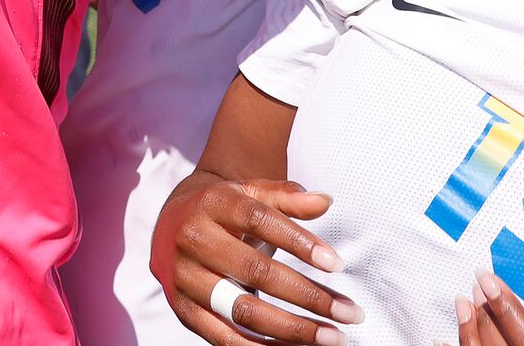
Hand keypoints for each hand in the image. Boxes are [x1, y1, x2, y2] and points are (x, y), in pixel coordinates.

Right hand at [161, 176, 352, 345]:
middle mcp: (193, 240)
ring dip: (292, 329)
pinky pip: (225, 338)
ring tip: (332, 337)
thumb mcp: (251, 193)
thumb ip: (287, 197)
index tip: (337, 264)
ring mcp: (185, 278)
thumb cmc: (225, 209)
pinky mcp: (184, 311)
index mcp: (212, 203)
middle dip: (308, 296)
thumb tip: (325, 201)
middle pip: (255, 271)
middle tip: (349, 312)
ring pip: (242, 310)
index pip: (259, 220)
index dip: (298, 241)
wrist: (174, 224)